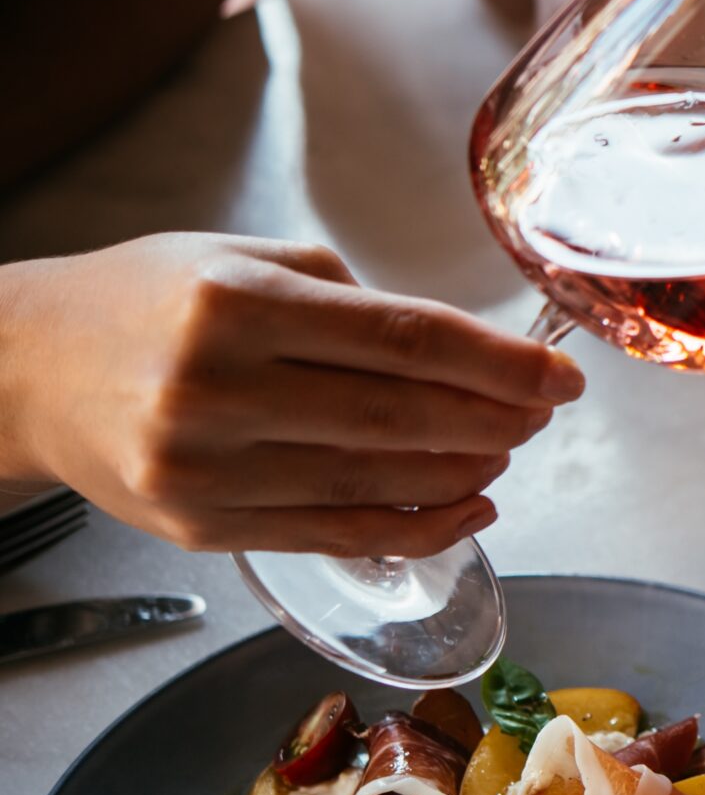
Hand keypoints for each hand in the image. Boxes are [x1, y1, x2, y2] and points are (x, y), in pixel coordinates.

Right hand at [0, 235, 579, 554]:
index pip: (406, 338)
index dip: (500, 362)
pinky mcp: (202, 526)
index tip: (560, 375)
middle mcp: (218, 387)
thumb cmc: (144, 303)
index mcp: (238, 304)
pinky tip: (471, 505)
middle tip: (545, 412)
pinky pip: (337, 534)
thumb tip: (466, 350)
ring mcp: (207, 467)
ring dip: (466, 471)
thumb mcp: (242, 260)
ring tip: (511, 448)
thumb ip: (349, 299)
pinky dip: (418, 527)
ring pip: (376, 483)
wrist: (25, 369)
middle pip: (400, 416)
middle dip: (496, 418)